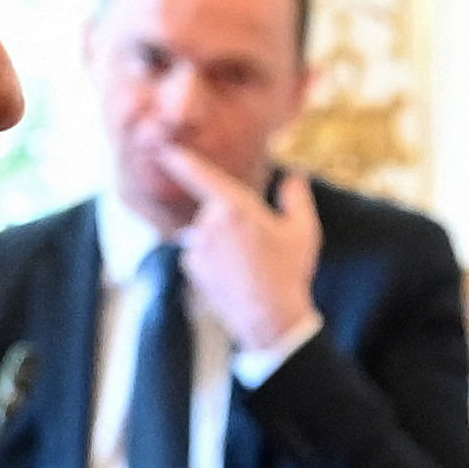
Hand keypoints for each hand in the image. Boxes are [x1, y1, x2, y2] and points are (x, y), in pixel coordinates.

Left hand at [159, 144, 321, 355]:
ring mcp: (197, 246)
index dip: (180, 160)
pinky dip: (215, 261)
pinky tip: (236, 276)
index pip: (201, 176)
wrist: (269, 318)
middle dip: (232, 222)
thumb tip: (294, 177)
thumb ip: (296, 198)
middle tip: (261, 247)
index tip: (164, 149)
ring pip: (208, 234)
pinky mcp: (191, 267)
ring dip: (224, 243)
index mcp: (236, 207)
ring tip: (251, 266)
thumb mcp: (303, 231)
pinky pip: (201, 255)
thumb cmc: (289, 272)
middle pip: (216, 211)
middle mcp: (210, 223)